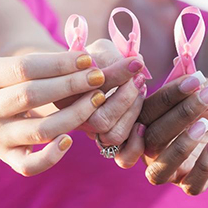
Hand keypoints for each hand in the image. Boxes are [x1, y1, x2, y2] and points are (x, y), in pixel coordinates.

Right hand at [0, 51, 106, 175]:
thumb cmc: (14, 83)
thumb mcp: (19, 67)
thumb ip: (48, 63)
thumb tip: (87, 60)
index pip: (25, 67)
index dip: (59, 63)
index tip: (87, 59)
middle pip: (31, 95)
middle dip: (70, 85)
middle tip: (99, 77)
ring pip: (39, 130)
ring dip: (74, 115)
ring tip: (97, 99)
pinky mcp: (6, 158)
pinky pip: (30, 165)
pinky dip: (52, 156)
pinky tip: (70, 140)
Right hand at [73, 39, 146, 159]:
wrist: (90, 74)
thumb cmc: (95, 58)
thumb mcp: (100, 51)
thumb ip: (112, 56)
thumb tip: (137, 64)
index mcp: (64, 95)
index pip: (90, 90)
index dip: (117, 76)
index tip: (135, 62)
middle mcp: (73, 119)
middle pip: (101, 120)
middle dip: (126, 98)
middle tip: (138, 77)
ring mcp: (91, 132)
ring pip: (113, 135)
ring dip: (133, 111)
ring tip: (140, 89)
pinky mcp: (109, 143)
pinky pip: (123, 156)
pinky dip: (137, 144)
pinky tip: (142, 122)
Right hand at [138, 74, 207, 194]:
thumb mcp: (199, 86)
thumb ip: (187, 84)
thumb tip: (190, 83)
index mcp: (142, 123)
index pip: (145, 113)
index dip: (168, 97)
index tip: (195, 81)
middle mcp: (149, 150)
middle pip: (151, 141)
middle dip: (179, 118)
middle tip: (204, 99)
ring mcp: (169, 169)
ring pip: (159, 172)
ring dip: (180, 148)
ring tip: (204, 124)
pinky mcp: (191, 182)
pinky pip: (191, 185)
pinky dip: (205, 164)